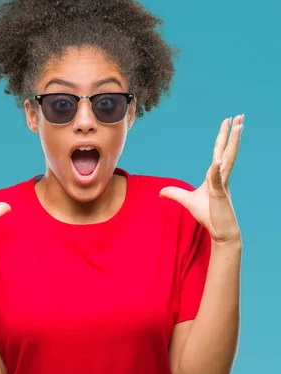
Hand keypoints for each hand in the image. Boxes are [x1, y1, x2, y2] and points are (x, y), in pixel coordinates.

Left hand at [160, 115, 243, 243]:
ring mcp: (222, 184)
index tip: (229, 123)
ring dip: (233, 143)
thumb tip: (160, 192)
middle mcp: (221, 177)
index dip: (223, 138)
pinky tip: (217, 161)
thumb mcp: (187, 201)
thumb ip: (174, 193)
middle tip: (240, 116)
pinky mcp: (220, 195)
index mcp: (214, 176)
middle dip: (233, 133)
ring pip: (228, 159)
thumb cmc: (208, 215)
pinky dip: (216, 171)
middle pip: (227, 150)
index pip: (219, 152)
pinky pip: (217, 180)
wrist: (220, 231)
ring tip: (239, 126)